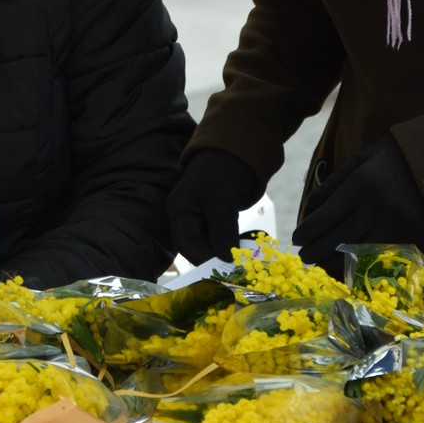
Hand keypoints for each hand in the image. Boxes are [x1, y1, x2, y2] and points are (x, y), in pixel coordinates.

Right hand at [167, 150, 264, 264]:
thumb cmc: (223, 172)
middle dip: (215, 259)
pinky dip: (230, 244)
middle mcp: (186, 216)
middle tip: (237, 270)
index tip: (226, 272)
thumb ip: (222, 233)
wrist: (236, 150)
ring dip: (225, 252)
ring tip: (242, 261)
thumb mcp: (223, 204)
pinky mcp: (213, 217)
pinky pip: (219, 237)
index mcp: (180, 211)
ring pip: (209, 244)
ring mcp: (199, 217)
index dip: (205, 261)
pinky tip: (243, 249)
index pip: (187, 245)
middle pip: (196, 247)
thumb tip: (225, 262)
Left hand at [292, 136, 423, 271]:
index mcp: (358, 187)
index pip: (326, 216)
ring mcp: (390, 225)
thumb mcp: (358, 161)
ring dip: (333, 258)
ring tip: (317, 262)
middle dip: (316, 249)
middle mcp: (372, 209)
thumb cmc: (390, 158)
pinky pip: (376, 253)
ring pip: (356, 249)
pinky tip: (345, 262)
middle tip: (302, 257)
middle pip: (337, 237)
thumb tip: (311, 205)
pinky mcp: (406, 236)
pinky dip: (358, 259)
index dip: (308, 231)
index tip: (296, 238)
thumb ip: (333, 184)